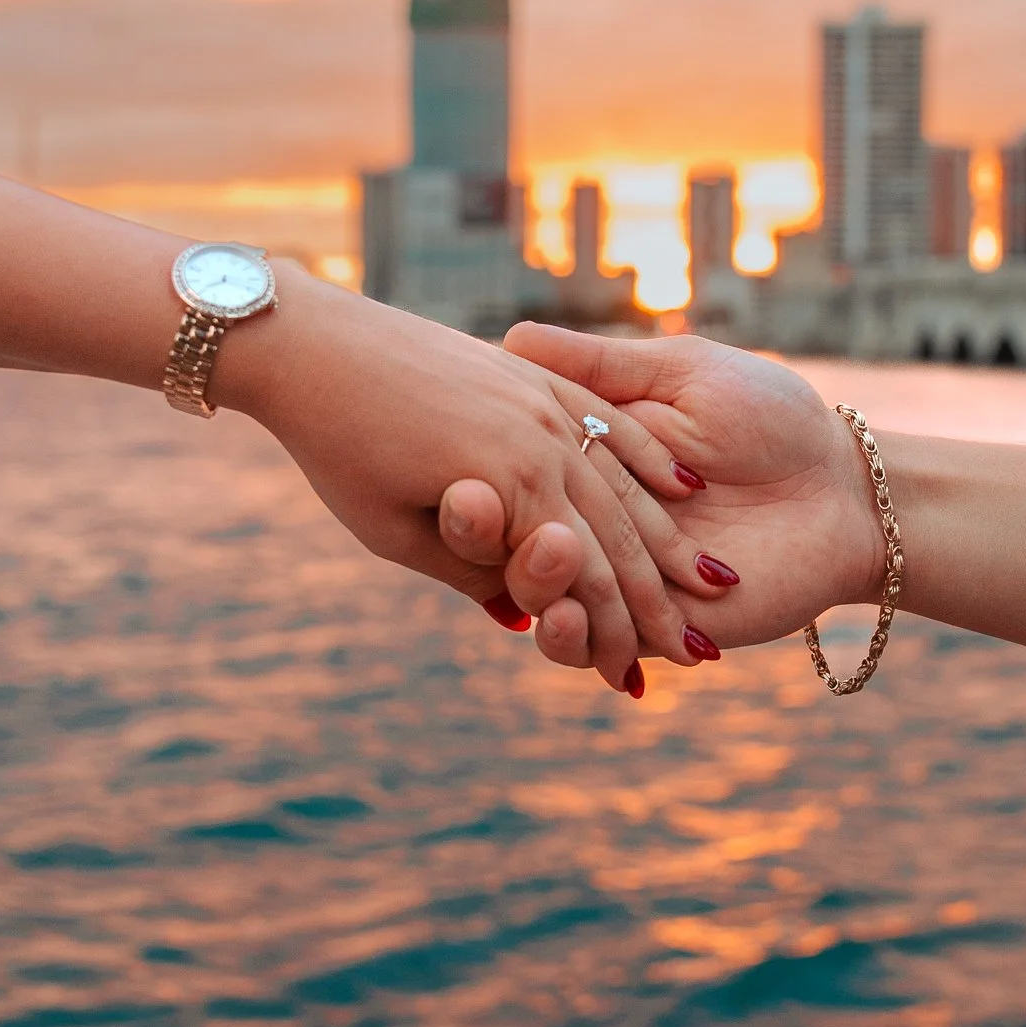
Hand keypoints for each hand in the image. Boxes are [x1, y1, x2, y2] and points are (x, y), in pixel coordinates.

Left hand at [219, 273, 727, 689]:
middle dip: (659, 598)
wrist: (313, 344)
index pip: (583, 578)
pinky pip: (606, 420)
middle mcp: (541, 440)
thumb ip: (469, 571)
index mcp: (510, 488)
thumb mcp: (394, 533)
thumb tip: (521, 619)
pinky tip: (683, 485)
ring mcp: (541, 400)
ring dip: (669, 537)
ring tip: (712, 580)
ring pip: (623, 481)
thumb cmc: (338, 451)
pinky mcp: (530, 374)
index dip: (614, 635)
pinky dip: (649, 458)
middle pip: (618, 534)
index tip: (639, 682)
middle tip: (699, 650)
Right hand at [493, 326, 886, 668]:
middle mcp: (588, 522)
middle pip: (510, 538)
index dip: (470, 468)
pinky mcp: (652, 629)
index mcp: (582, 461)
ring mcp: (616, 579)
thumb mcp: (680, 374)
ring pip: (545, 598)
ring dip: (530, 584)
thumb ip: (600, 368)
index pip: (506, 472)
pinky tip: (572, 620)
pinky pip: (594, 645)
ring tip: (539, 559)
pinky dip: (574, 638)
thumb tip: (511, 336)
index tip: (439, 451)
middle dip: (480, 531)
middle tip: (466, 507)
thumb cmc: (769, 416)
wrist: (843, 487)